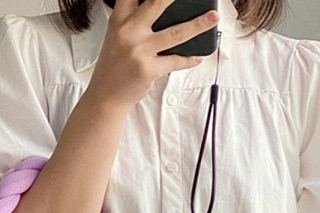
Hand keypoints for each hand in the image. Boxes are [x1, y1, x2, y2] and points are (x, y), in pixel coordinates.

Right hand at [86, 0, 218, 110]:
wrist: (106, 96)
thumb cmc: (115, 65)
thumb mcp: (118, 36)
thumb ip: (135, 19)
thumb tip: (165, 10)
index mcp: (119, 19)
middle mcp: (129, 32)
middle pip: (157, 3)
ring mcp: (139, 51)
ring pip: (175, 33)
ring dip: (198, 25)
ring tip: (213, 18)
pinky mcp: (148, 69)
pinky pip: (175, 61)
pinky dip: (189, 59)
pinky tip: (198, 56)